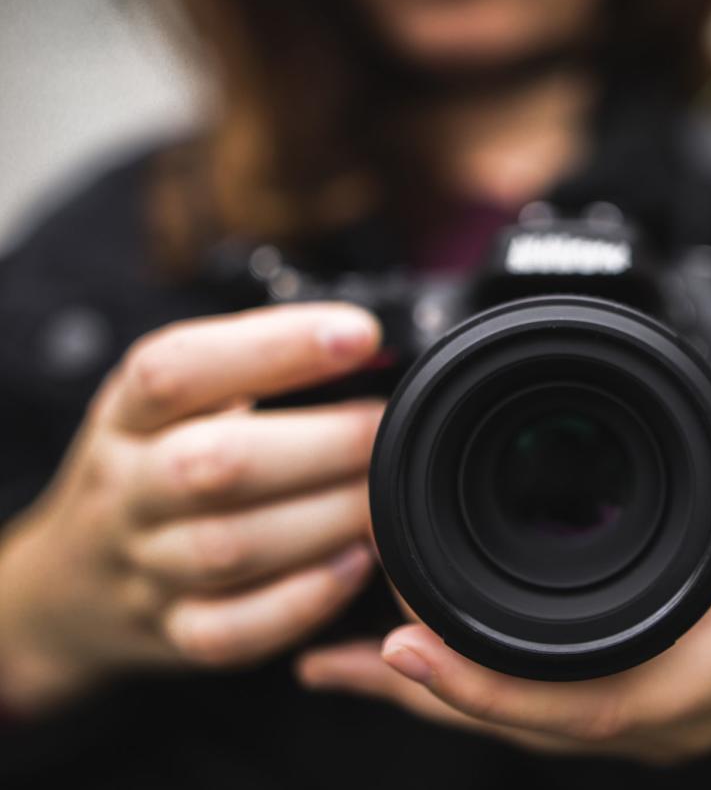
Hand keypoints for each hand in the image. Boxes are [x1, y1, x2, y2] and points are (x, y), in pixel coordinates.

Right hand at [0, 303, 384, 712]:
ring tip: (385, 495)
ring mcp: (144, 568)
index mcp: (127, 416)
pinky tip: (355, 564)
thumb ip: (250, 371)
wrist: (65, 588)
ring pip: (229, 548)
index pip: (176, 368)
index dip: (273, 345)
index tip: (360, 335)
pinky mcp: (172, 633)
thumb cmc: (152, 470)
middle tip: (388, 429)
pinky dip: (303, 600)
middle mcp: (127, 489)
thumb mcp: (172, 407)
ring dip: (325, 518)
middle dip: (323, 442)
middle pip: (213, 464)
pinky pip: (233, 630)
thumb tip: (367, 342)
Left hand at [298, 371, 710, 764]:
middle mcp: (673, 709)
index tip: (405, 647)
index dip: (497, 687)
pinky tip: (390, 667)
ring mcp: (647, 716)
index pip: (600, 702)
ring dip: (434, 695)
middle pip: (536, 722)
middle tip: (340, 645)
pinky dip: (462, 688)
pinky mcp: (627, 698)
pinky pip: (534, 705)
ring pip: (524, 722)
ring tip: (335, 659)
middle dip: (436, 691)